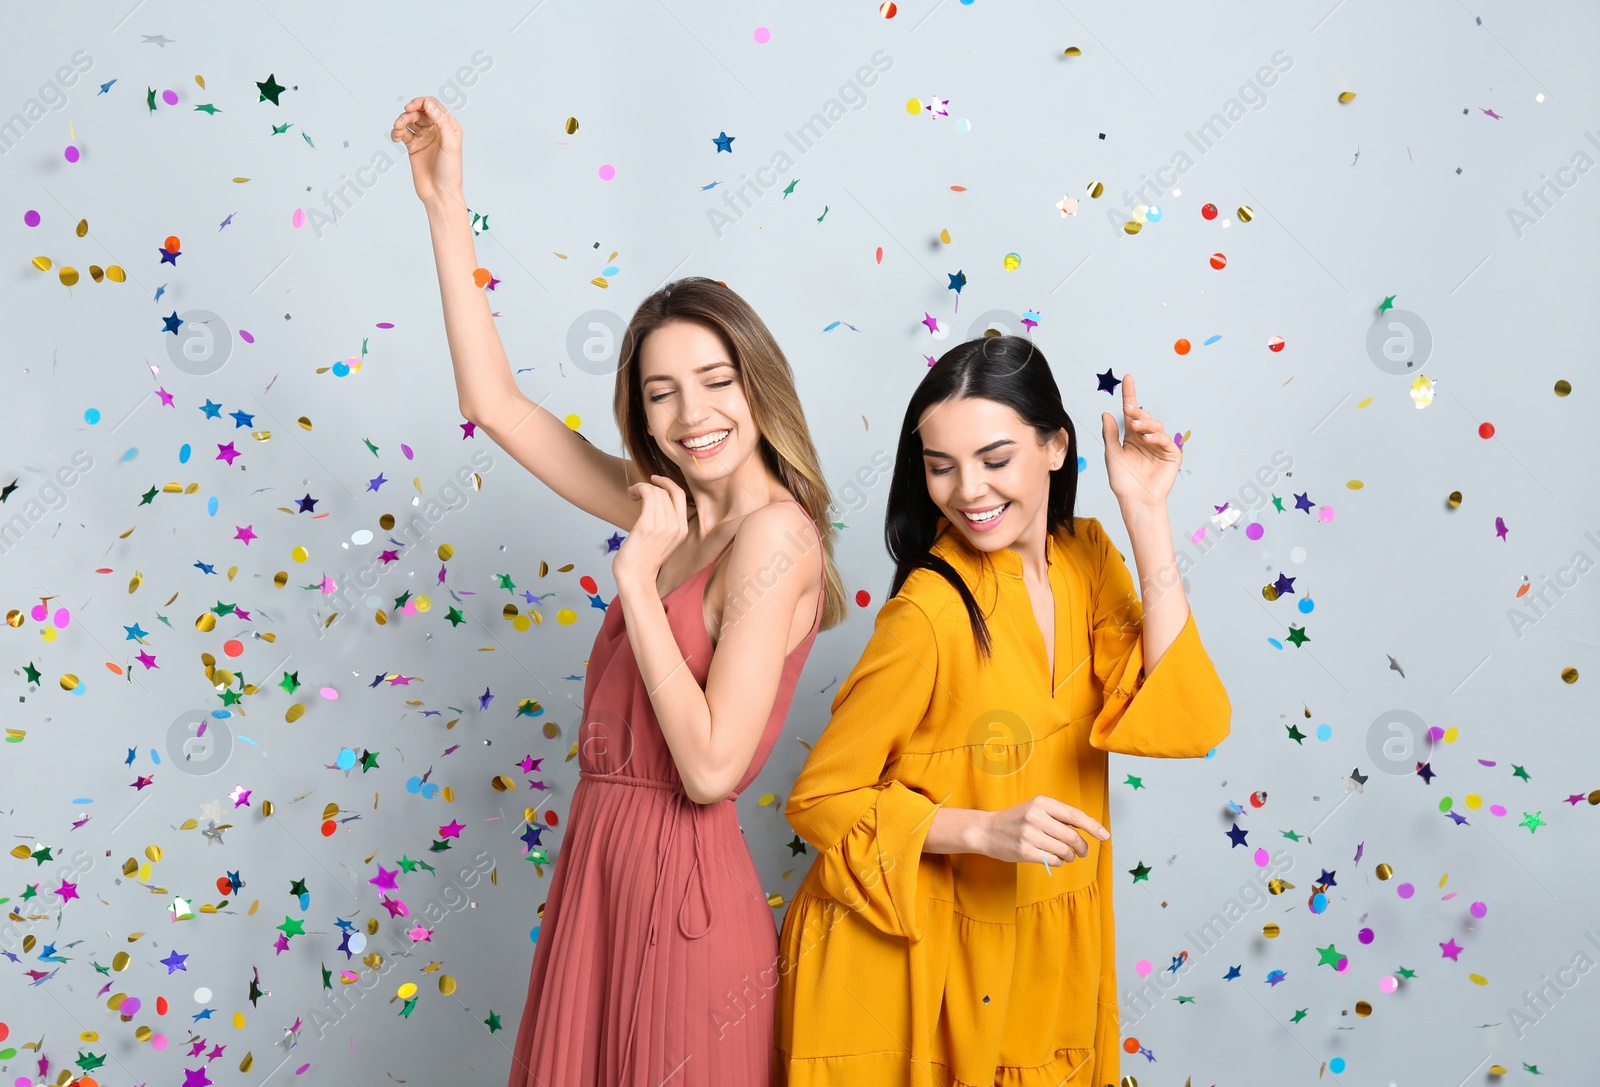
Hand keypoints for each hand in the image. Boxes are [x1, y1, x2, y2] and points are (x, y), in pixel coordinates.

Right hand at [390, 96, 464, 207]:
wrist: (440, 194)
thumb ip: (441, 121)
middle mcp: (437, 129)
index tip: (410, 108)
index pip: (433, 105)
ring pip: (409, 120)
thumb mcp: (450, 144)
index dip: (421, 103)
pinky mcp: (414, 146)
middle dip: (409, 113)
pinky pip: (403, 132)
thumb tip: (428, 103)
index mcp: (449, 126)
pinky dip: (397, 132)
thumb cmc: (450, 171)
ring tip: (397, 130)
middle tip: (402, 122)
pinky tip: (396, 137)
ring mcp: (424, 137)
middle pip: (419, 111)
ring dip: (401, 121)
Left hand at [613, 475, 688, 593]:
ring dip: (641, 487)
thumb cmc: (644, 559)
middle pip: (665, 492)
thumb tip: (655, 498)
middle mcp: (676, 526)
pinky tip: (631, 494)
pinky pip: (648, 494)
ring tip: (632, 495)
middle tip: (635, 493)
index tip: (654, 479)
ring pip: (656, 491)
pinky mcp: (648, 525)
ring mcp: (664, 525)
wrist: (636, 578)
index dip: (667, 482)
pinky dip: (638, 488)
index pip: (680, 494)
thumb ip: (665, 521)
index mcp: (682, 528)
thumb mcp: (663, 539)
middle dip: (649, 486)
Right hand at [974, 795, 1108, 865]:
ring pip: (1064, 851)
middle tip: (1082, 852)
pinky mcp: (1024, 851)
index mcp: (1041, 802)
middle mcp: (1035, 816)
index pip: (1074, 815)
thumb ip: (1059, 816)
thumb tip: (1090, 826)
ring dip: (1070, 856)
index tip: (1104, 835)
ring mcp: (1029, 834)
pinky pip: (1053, 860)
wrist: (986, 830)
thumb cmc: (1016, 820)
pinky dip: (1059, 862)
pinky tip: (1054, 858)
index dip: (1093, 826)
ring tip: (1066, 856)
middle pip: (1072, 836)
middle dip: (1082, 847)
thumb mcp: (1036, 809)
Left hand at [1101, 373, 1179, 508]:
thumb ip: (1110, 434)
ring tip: (1135, 427)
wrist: (1135, 500)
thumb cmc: (1123, 481)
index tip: (1128, 378)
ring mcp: (1160, 446)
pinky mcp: (1171, 455)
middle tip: (1129, 411)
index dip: (1130, 395)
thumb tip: (1106, 413)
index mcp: (1132, 437)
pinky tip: (1147, 438)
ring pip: (1155, 426)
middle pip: (1144, 417)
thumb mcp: (1112, 455)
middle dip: (1136, 412)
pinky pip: (1166, 440)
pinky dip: (1157, 437)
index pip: (1131, 412)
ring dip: (1146, 424)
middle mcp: (1146, 439)